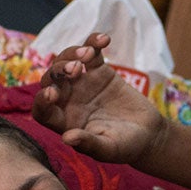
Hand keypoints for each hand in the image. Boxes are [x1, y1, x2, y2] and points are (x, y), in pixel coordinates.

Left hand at [31, 32, 163, 165]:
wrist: (149, 134)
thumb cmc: (126, 148)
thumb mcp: (108, 150)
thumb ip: (89, 144)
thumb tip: (67, 138)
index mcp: (65, 122)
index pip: (42, 110)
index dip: (41, 101)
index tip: (52, 93)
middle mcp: (68, 101)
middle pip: (51, 80)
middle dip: (58, 71)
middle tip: (75, 69)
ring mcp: (83, 84)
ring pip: (67, 61)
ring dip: (73, 54)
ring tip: (89, 53)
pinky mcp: (100, 72)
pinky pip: (92, 53)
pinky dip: (94, 43)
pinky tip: (105, 39)